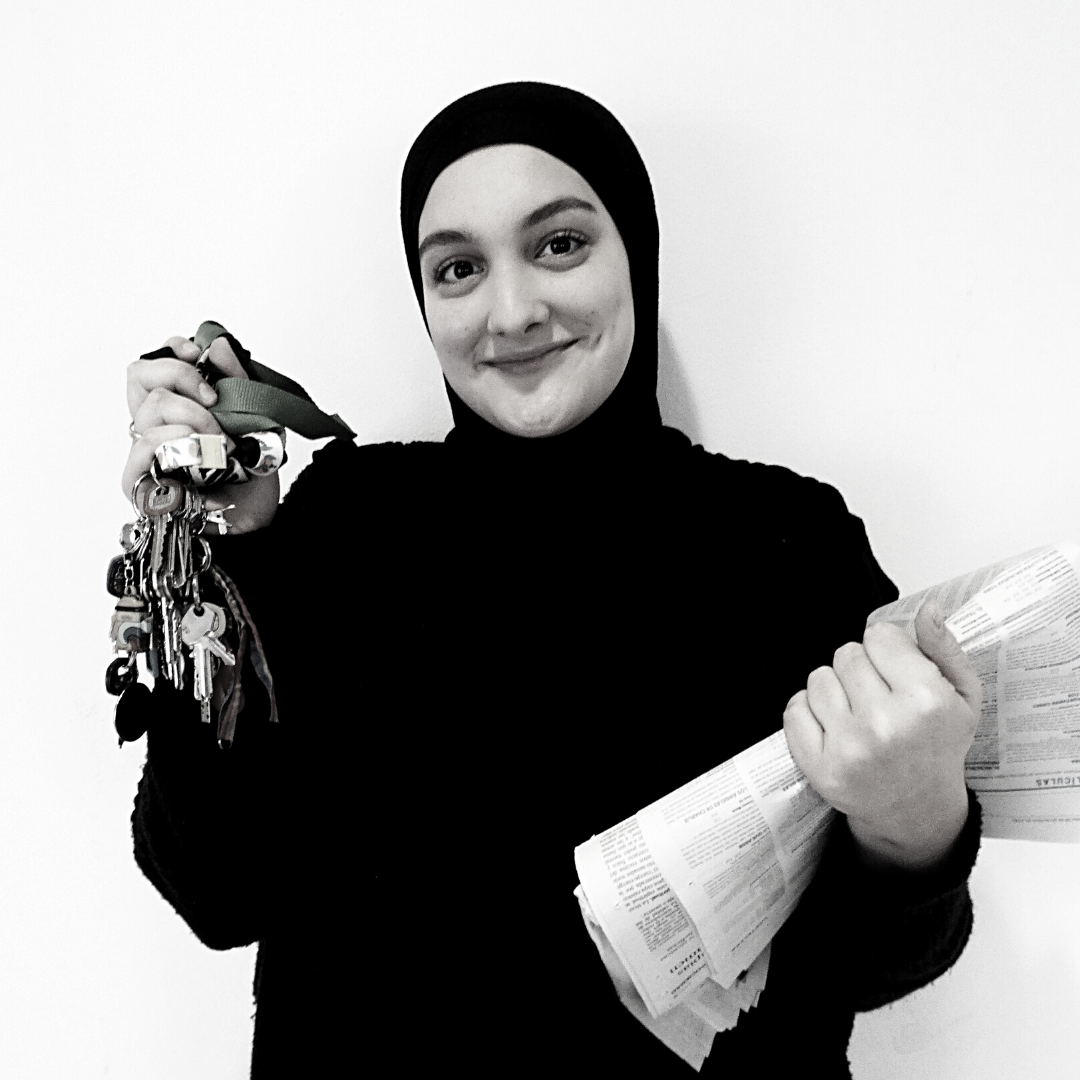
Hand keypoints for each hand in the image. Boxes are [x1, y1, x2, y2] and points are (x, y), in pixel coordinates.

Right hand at [122, 335, 279, 533]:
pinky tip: (203, 451)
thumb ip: (236, 382)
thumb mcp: (255, 420)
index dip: (170, 351)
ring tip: (222, 442)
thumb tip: (218, 345)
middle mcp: (152, 426)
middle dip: (182, 376)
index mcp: (172, 409)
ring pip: (150, 407)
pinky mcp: (137, 480)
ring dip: (195, 417)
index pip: (152, 365)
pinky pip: (145, 444)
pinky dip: (179, 439)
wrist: (258, 519)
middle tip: (214, 401)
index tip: (197, 352)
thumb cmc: (251, 475)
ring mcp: (142, 452)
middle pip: (139, 374)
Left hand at [783, 601, 980, 871]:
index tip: (894, 668)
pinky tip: (834, 727)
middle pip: (846, 653)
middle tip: (877, 696)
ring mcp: (849, 747)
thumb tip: (927, 609)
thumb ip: (943, 647)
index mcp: (926, 702)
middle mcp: (886, 725)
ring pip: (817, 677)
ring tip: (857, 712)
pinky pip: (794, 709)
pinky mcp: (819, 766)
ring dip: (833, 689)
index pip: (879, 635)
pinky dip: (809, 713)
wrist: (916, 809)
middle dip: (860, 668)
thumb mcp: (962, 696)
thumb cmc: (937, 747)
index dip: (886, 648)